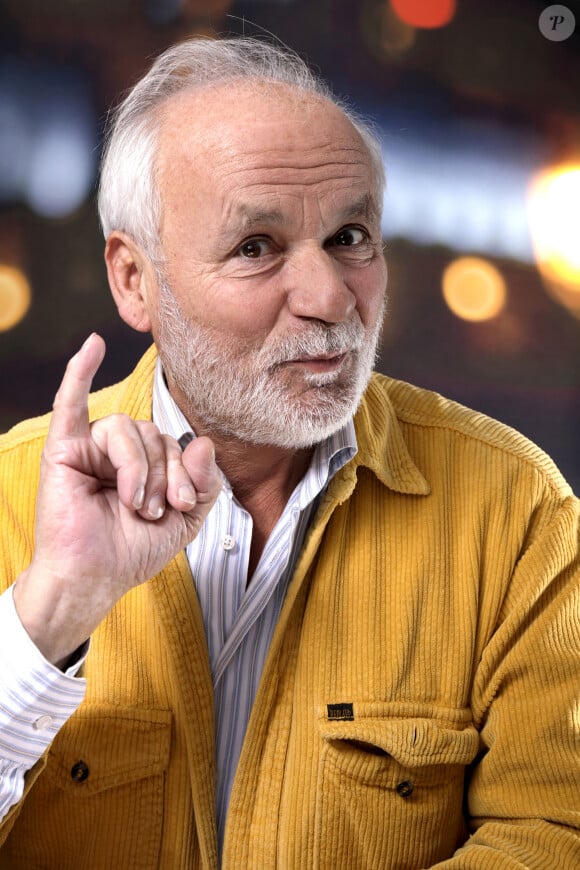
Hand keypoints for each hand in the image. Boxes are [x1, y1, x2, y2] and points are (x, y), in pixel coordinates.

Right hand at [13, 334, 220, 667]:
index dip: (185, 471)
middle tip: (154, 511)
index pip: (176, 443)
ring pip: (127, 427)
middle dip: (163, 473)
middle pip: (154, 432)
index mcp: (149, 462)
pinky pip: (71, 401)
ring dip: (138, 469)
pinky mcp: (64, 449)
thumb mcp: (186, 520)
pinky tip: (93, 344)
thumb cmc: (133, 550)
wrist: (95, 578)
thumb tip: (202, 441)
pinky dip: (80, 370)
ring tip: (133, 504)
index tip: (182, 506)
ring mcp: (92, 447)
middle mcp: (121, 450)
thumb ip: (205, 483)